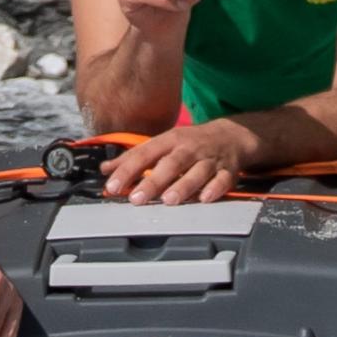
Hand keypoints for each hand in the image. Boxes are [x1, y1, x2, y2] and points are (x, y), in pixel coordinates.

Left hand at [103, 117, 258, 204]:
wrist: (231, 136)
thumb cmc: (191, 143)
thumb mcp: (162, 144)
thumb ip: (134, 158)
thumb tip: (105, 169)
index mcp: (170, 141)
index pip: (144, 154)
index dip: (127, 170)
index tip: (113, 186)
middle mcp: (189, 149)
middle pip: (170, 164)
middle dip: (153, 181)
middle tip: (137, 198)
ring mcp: (209, 160)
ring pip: (196, 172)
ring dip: (183, 186)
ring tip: (169, 200)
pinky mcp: (227, 171)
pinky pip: (222, 180)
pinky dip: (215, 189)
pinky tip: (205, 198)